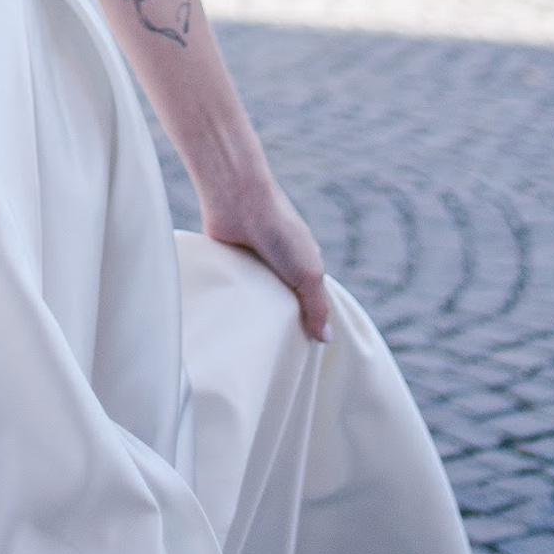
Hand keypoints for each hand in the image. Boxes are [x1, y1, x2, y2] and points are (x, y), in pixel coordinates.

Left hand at [199, 170, 331, 344]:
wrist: (237, 199)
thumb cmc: (279, 231)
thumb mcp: (309, 272)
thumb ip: (317, 306)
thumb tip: (325, 339)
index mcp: (302, 267)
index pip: (308, 304)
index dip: (306, 326)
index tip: (300, 352)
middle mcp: (278, 267)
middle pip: (280, 307)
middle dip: (277, 326)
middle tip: (271, 353)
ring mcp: (252, 266)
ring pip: (255, 302)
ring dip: (252, 316)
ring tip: (246, 343)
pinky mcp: (228, 264)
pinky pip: (232, 291)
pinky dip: (231, 303)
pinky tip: (227, 324)